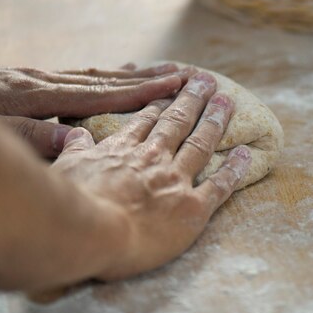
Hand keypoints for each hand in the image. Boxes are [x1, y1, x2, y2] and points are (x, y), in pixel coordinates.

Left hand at [0, 60, 194, 156]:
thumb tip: (76, 137)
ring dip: (128, 75)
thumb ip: (29, 136)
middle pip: (103, 78)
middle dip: (146, 78)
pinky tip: (109, 75)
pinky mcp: (22, 80)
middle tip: (182, 73)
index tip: (175, 84)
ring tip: (159, 71)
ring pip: (91, 74)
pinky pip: (72, 76)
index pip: (101, 93)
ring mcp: (32, 78)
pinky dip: (99, 76)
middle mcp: (41, 81)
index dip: (141, 90)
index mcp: (38, 95)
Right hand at [51, 72, 251, 278]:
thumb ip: (75, 149)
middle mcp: (154, 159)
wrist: (91, 232)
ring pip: (201, 143)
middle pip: (178, 123)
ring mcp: (175, 181)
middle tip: (207, 80)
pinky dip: (235, 169)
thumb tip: (76, 133)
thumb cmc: (72, 203)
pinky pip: (220, 185)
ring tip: (227, 101)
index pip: (146, 121)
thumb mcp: (65, 168)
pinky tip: (246, 153)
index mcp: (123, 150)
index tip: (172, 87)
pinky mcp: (192, 208)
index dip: (161, 102)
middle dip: (193, 99)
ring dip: (215, 120)